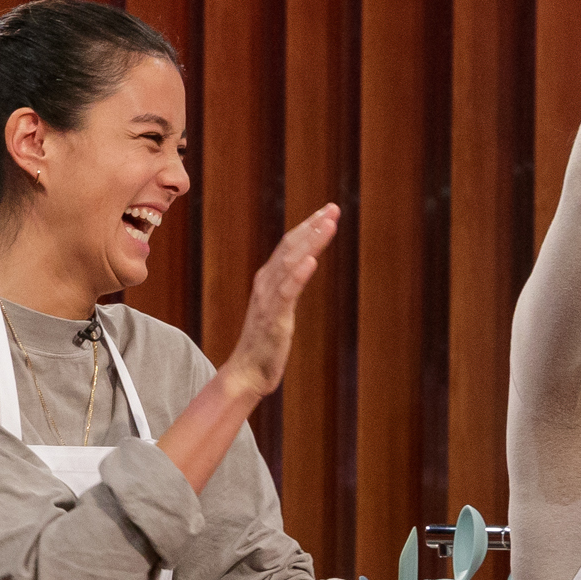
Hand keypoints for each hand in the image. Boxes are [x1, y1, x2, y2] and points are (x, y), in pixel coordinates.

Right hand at [220, 204, 336, 400]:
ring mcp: (269, 300)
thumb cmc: (265, 341)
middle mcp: (266, 283)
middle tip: (333, 207)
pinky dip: (298, 274)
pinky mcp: (275, 318)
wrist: (247, 372)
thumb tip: (302, 267)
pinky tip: (311, 260)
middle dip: (312, 226)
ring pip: (290, 263)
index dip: (308, 226)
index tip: (327, 210)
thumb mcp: (278, 307)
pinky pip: (287, 293)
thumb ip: (287, 286)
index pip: (289, 245)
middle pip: (290, 247)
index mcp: (267, 279)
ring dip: (310, 242)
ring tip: (328, 224)